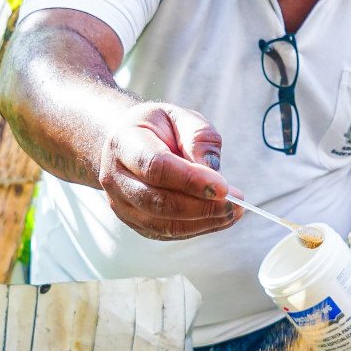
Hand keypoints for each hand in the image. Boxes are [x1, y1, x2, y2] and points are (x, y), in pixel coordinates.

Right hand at [97, 101, 242, 239]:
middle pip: (158, 201)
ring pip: (162, 224)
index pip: (155, 166)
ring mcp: (120, 203)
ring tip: (233, 211)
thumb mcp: (181, 117)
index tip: (224, 186)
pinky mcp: (133, 222)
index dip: (191, 180)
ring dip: (203, 222)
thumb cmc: (159, 128)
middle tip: (235, 203)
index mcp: (123, 143)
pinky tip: (218, 219)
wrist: (130, 143)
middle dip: (201, 206)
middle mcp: (114, 176)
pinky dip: (196, 229)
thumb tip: (212, 171)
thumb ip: (199, 137)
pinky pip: (166, 233)